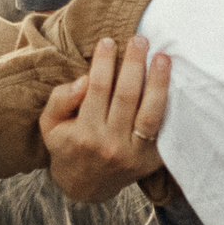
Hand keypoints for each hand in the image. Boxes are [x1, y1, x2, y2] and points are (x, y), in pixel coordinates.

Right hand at [42, 35, 169, 203]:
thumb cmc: (67, 145)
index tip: (108, 41)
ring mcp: (134, 154)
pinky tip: (174, 83)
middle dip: (134, 64)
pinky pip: (164, 129)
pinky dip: (169, 106)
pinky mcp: (151, 159)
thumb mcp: (49, 124)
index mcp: (84, 134)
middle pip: (126, 97)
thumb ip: (60, 99)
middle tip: (140, 39)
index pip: (97, 89)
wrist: (86, 185)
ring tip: (162, 57)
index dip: (104, 63)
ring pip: (150, 113)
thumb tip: (84, 80)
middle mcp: (110, 145)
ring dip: (158, 82)